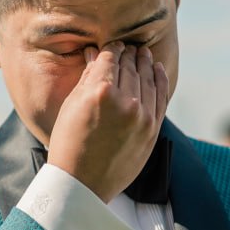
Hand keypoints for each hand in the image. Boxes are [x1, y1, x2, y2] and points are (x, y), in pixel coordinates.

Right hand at [47, 42, 168, 201]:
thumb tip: (96, 54)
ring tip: (143, 53)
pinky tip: (157, 68)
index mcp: (100, 92)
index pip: (110, 58)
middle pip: (130, 67)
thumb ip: (87, 78)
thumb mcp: (71, 107)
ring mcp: (142, 116)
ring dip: (145, 63)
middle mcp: (125, 101)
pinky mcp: (152, 130)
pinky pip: (160, 97)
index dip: (111, 48)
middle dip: (128, 54)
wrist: (82, 184)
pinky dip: (160, 79)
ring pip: (147, 79)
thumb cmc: (68, 145)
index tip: (113, 46)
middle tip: (129, 47)